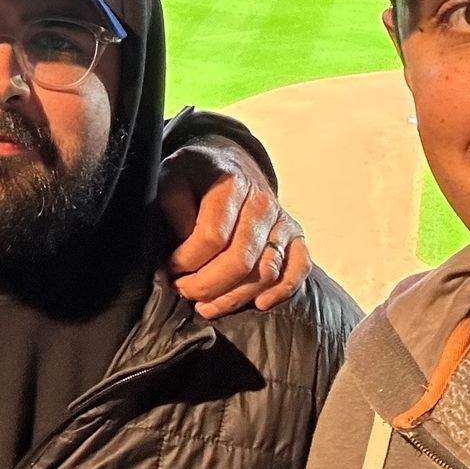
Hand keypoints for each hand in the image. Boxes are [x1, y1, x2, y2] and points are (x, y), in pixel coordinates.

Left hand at [158, 140, 310, 318]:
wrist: (230, 162)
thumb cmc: (197, 175)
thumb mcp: (173, 175)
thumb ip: (174, 205)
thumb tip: (184, 242)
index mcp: (230, 185)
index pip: (212, 237)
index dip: (188, 261)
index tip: (171, 269)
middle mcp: (261, 203)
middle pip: (240, 260)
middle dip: (207, 285)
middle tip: (184, 291)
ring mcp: (281, 220)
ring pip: (266, 272)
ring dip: (235, 297)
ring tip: (207, 306)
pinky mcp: (295, 235)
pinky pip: (298, 268)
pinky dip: (281, 291)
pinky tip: (258, 304)